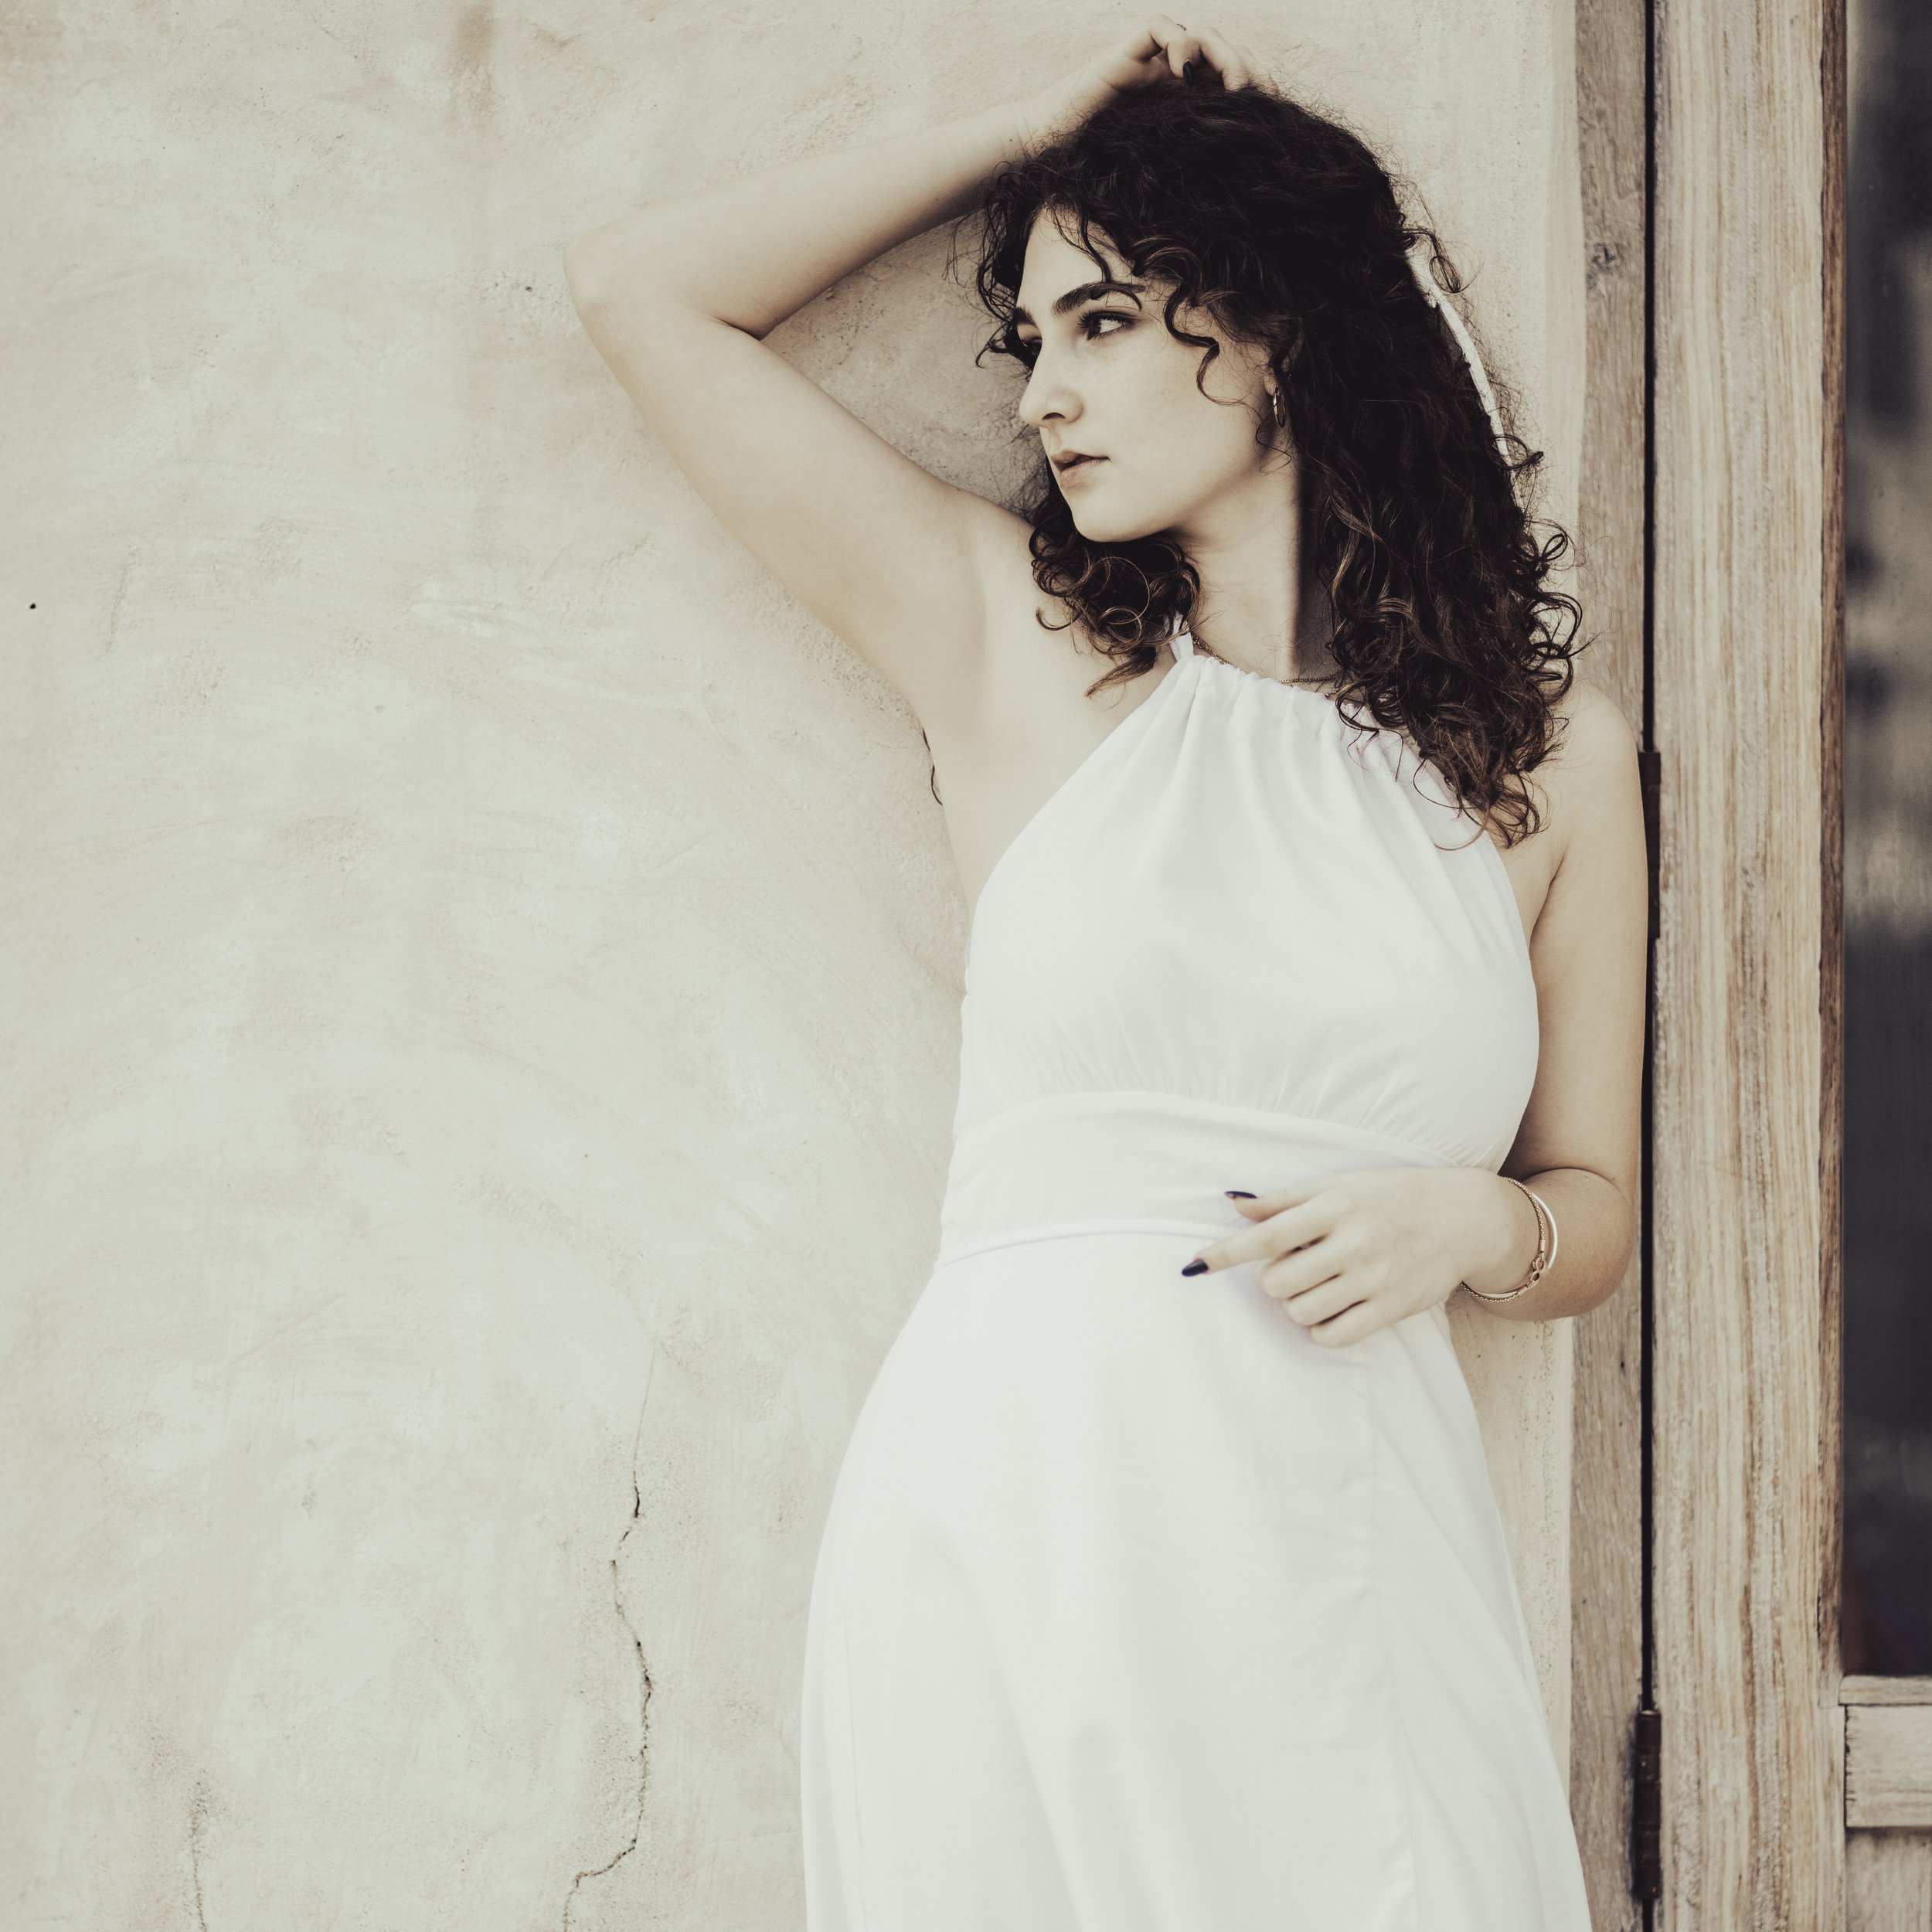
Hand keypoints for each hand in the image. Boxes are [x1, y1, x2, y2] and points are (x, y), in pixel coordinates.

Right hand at [1014, 15, 1257, 155]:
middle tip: (1262, 98)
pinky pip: (1162, 28)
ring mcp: (1150, 61)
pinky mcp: (1126, 51)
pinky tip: (1182, 76)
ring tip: (1232, 87)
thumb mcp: (1165, 165)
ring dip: (1224, 55)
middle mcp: (1171, 76)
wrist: (1049, 153)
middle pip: (1224, 53)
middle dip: (1249, 70)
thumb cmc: (1100, 167)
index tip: (1275, 114)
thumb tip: (1247, 170)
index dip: (1256, 89)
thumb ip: (1197, 155)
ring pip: (1202, 34)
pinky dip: (1180, 43)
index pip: (1230, 81)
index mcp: (1184, 103)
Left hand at [1179, 1167, 1539, 1348]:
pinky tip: (1331, 1308)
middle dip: (1274, 1280)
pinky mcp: (1392, 1308)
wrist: (1463, 1217)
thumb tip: (1233, 1204)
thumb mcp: (1339, 1185)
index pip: (1266, 1235)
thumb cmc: (1391, 1196)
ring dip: (1296, 1304)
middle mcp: (1353, 1242)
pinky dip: (1320, 1327)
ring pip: (1300, 1311)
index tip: (1193, 1265)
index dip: (1226, 1253)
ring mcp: (1374, 1278)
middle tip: (1296, 1267)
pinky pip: (1333, 1335)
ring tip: (1317, 1285)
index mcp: (1335, 1206)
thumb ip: (1284, 1201)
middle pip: (1277, 1282)